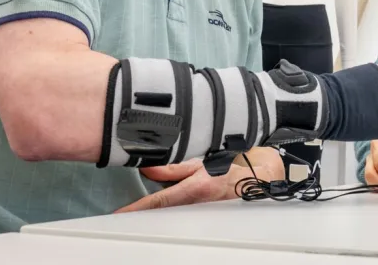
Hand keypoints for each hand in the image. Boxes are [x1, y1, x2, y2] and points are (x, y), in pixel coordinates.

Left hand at [115, 147, 283, 212]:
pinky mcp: (205, 217)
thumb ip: (172, 166)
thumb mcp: (200, 161)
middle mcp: (198, 206)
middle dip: (143, 214)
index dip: (137, 210)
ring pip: (172, 216)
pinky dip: (169, 214)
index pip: (158, 202)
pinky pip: (182, 216)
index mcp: (196, 189)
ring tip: (139, 214)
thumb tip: (148, 167)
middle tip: (124, 217)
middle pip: (163, 214)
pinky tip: (160, 214)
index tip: (120, 215)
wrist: (258, 180)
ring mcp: (201, 214)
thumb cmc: (231, 166)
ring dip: (156, 215)